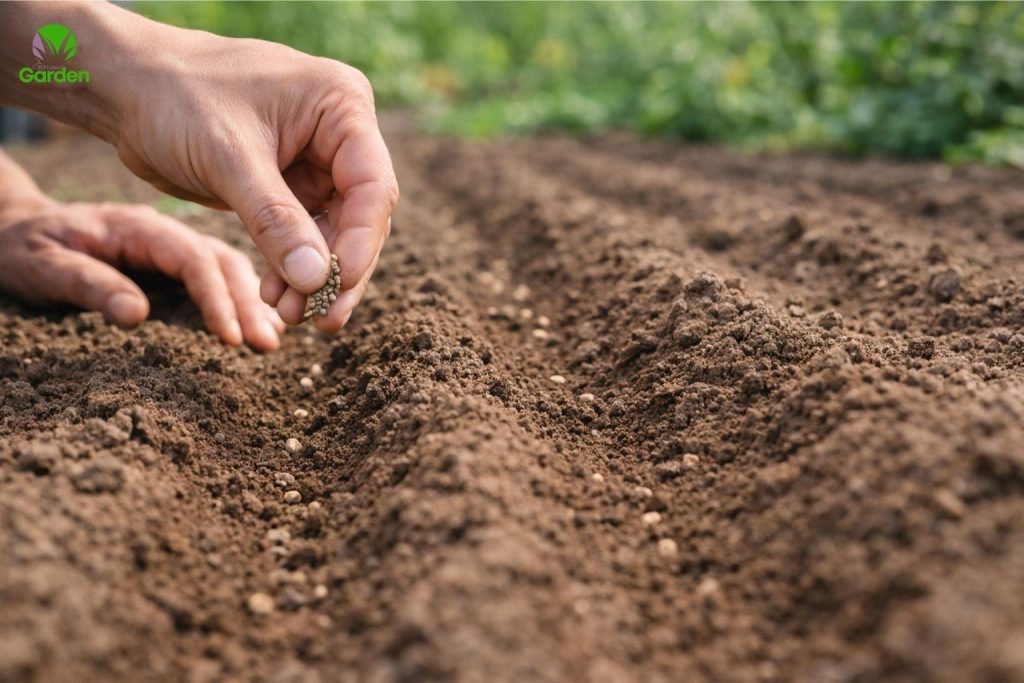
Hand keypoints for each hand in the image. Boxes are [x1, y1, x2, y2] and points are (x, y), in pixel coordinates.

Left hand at [0, 198, 284, 350]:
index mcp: (138, 227)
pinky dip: (242, 299)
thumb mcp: (42, 264)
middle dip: (250, 303)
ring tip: (272, 340)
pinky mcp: (171, 262)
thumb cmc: (22, 248)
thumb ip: (88, 284)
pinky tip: (258, 323)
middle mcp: (163, 233)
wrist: (12, 230)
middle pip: (223, 261)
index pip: (192, 259)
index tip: (232, 339)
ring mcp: (170, 246)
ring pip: (228, 267)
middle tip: (269, 345)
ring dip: (253, 302)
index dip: (217, 298)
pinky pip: (218, 276)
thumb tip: (137, 315)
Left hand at [106, 18, 397, 332]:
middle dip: (338, 269)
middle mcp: (339, 133)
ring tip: (289, 314)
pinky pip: (303, 236)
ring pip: (335, 233)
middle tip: (321, 318)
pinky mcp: (289, 185)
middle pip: (361, 216)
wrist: (124, 86)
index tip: (337, 284)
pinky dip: (291, 268)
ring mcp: (316, 161)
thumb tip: (317, 280)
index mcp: (341, 105)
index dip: (360, 240)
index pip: (372, 184)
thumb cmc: (174, 97)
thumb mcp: (227, 159)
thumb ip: (276, 220)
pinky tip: (274, 296)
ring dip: (314, 277)